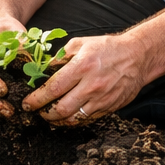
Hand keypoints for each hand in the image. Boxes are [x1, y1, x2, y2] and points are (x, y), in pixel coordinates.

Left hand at [23, 33, 146, 125]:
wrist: (137, 56)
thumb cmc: (107, 48)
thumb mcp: (80, 43)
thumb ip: (60, 57)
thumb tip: (42, 69)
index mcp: (82, 66)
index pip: (53, 88)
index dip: (37, 99)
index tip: (27, 103)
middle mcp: (92, 85)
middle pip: (61, 108)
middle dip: (44, 113)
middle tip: (36, 112)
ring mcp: (102, 99)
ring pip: (74, 118)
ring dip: (58, 120)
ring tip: (49, 117)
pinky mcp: (109, 107)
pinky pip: (87, 119)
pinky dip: (74, 121)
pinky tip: (66, 117)